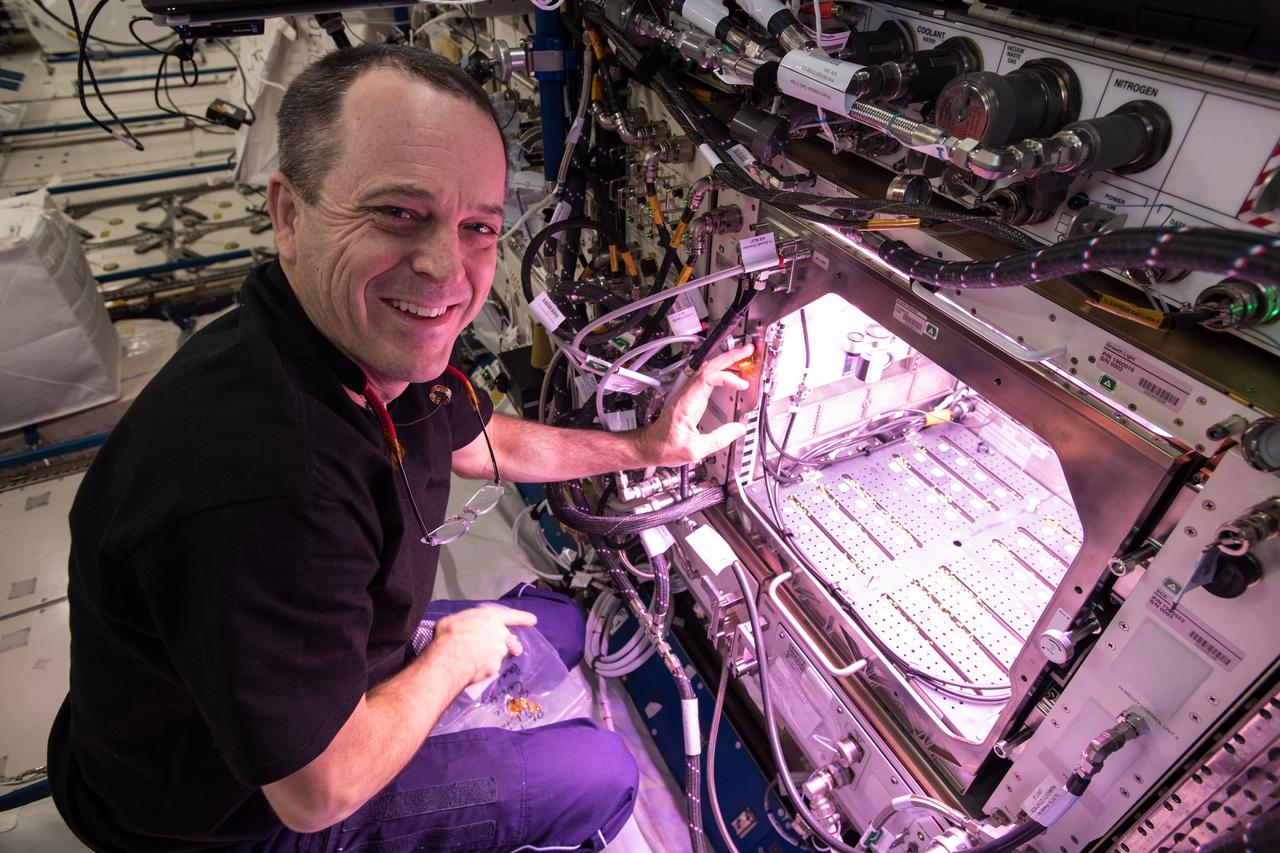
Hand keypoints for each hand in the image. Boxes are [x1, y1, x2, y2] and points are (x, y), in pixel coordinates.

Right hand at [427, 606, 538, 687]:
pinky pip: (492, 667)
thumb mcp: (454, 620)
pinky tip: (474, 668)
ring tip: (483, 660)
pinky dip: (485, 668)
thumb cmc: (450, 635)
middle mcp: (500, 634)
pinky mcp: (495, 667)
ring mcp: (499, 652)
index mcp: (491, 618)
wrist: (450, 659)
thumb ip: (467, 622)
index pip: (512, 616)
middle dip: (512, 645)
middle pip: (510, 639)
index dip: (523, 617)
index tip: (533, 620)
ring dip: (496, 656)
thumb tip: (464, 626)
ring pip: (501, 654)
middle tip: (511, 649)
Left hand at [635, 343, 752, 466]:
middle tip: (748, 351)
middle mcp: (686, 394)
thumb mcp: (694, 450)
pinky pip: (707, 378)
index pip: (706, 378)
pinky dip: (721, 371)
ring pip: (707, 369)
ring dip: (725, 361)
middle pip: (708, 367)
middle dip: (729, 357)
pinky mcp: (691, 397)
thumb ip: (718, 439)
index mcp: (686, 403)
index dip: (726, 377)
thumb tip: (738, 429)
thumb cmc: (666, 447)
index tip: (741, 384)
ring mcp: (688, 394)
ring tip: (744, 357)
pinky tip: (732, 373)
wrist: (651, 446)